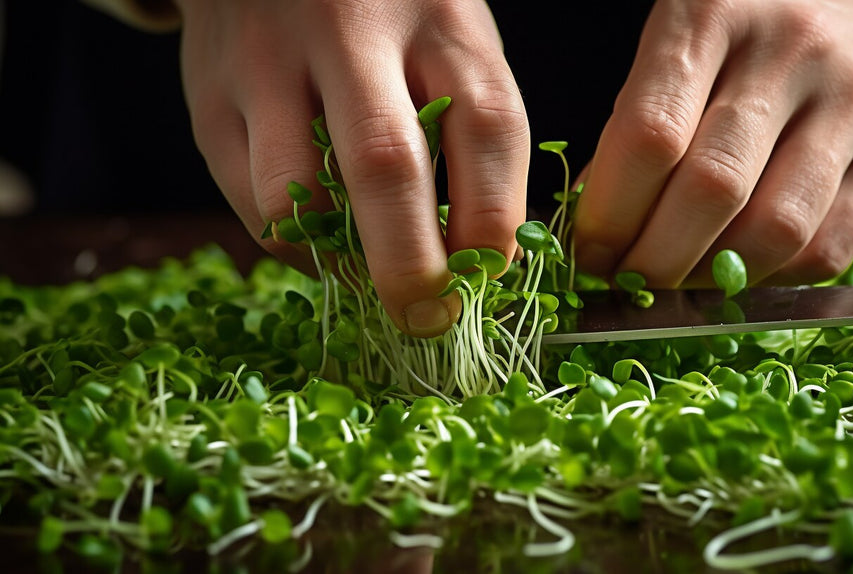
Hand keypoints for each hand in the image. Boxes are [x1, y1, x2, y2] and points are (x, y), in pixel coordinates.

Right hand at [177, 0, 528, 335]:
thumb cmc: (390, 17)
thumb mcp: (449, 44)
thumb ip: (472, 131)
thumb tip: (481, 258)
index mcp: (439, 20)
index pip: (487, 130)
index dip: (494, 223)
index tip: (489, 279)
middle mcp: (352, 31)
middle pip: (384, 165)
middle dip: (410, 266)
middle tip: (426, 320)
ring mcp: (269, 59)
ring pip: (295, 194)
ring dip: (338, 260)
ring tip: (366, 273)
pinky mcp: (210, 95)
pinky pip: (250, 200)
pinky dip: (293, 243)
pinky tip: (320, 237)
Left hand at [572, 0, 852, 287]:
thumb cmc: (762, 21)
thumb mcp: (690, 34)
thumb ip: (644, 114)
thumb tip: (593, 213)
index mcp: (715, 12)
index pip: (650, 134)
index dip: (609, 211)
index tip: (588, 249)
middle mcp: (790, 52)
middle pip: (711, 188)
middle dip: (653, 258)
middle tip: (625, 279)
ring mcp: (851, 104)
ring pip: (774, 228)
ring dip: (712, 279)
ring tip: (677, 285)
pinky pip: (829, 246)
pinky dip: (772, 279)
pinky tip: (738, 274)